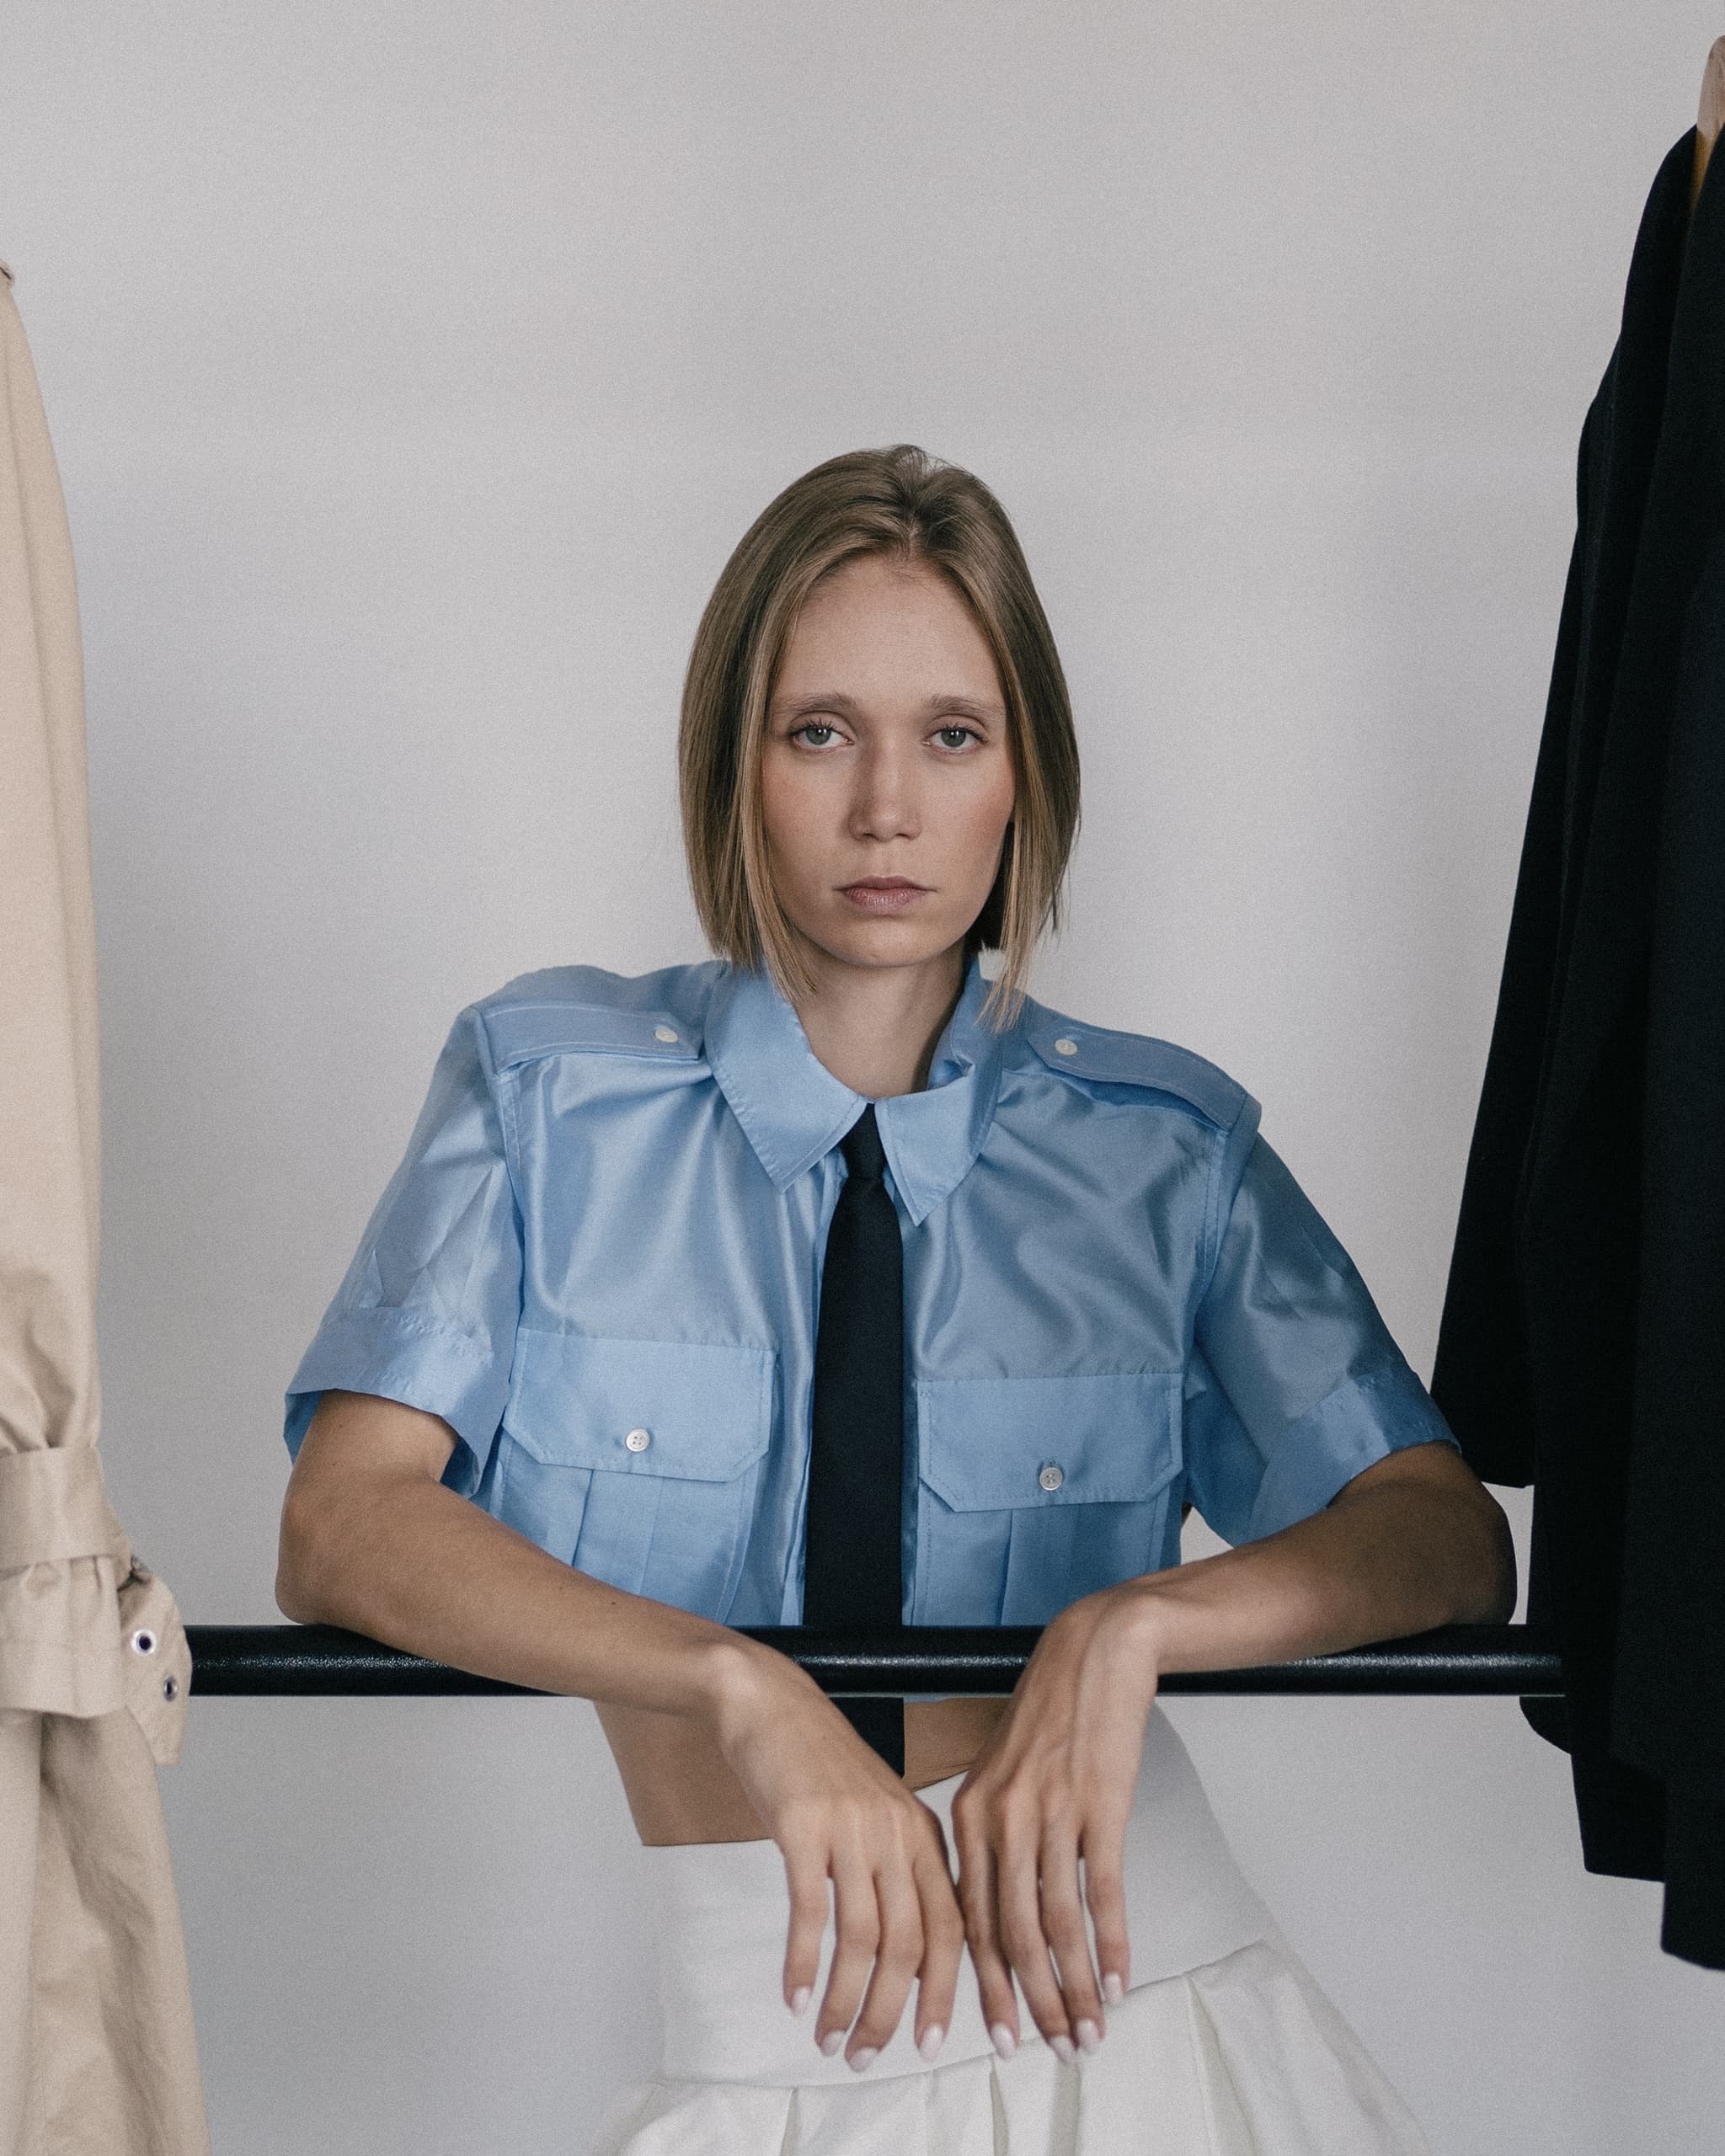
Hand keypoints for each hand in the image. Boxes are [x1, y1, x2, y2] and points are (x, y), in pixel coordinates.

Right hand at [710, 1645, 964, 2067]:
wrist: (771, 1703)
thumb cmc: (821, 1765)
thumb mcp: (877, 1813)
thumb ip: (899, 1875)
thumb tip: (907, 1965)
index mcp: (924, 1834)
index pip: (953, 1929)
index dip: (946, 1994)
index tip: (932, 2046)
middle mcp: (897, 1832)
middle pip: (910, 1945)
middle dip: (891, 2014)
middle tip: (865, 2058)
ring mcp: (852, 1827)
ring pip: (862, 1938)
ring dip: (846, 2001)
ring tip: (828, 2039)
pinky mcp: (803, 1825)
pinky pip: (810, 1910)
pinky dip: (804, 1963)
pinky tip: (795, 1997)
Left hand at [949, 1585, 1159, 2058]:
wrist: (1093, 1651)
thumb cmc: (1050, 1714)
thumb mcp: (1002, 1773)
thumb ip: (993, 1837)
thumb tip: (996, 1909)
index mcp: (969, 1816)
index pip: (971, 1921)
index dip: (988, 1987)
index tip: (1001, 2036)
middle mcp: (1001, 1819)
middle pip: (1011, 1935)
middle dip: (1033, 2004)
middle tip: (1053, 2050)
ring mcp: (1050, 1813)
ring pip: (1056, 1923)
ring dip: (1076, 1987)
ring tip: (1092, 2031)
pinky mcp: (1099, 1804)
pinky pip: (1102, 1890)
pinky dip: (1112, 1943)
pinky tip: (1119, 1980)